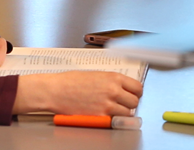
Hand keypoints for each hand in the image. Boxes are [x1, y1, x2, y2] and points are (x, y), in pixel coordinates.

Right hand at [14, 71, 142, 115]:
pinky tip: (106, 114)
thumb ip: (111, 81)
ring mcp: (108, 104)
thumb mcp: (96, 75)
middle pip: (135, 101)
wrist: (55, 90)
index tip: (133, 94)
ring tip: (113, 110)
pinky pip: (115, 120)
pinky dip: (113, 119)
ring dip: (123, 112)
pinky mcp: (100, 116)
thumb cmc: (71, 81)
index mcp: (114, 77)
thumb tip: (122, 88)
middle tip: (123, 103)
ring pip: (127, 112)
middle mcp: (114, 90)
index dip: (136, 92)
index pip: (138, 87)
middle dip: (130, 103)